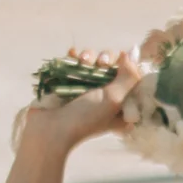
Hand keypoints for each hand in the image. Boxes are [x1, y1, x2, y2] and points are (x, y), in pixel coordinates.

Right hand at [20, 47, 144, 156]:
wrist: (50, 127)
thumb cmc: (85, 118)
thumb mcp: (114, 99)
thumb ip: (129, 77)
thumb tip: (132, 55)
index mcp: (121, 105)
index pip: (132, 79)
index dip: (129, 67)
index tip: (122, 62)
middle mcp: (105, 96)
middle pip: (112, 65)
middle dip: (106, 59)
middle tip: (101, 63)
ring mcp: (86, 87)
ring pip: (93, 60)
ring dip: (89, 56)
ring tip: (82, 61)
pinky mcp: (68, 81)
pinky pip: (75, 61)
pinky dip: (74, 56)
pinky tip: (72, 56)